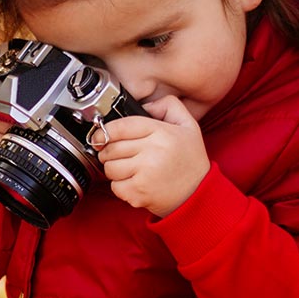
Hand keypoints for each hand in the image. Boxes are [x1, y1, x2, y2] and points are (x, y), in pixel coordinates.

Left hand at [96, 95, 209, 216]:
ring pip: (109, 167)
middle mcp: (153, 152)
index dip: (105, 130)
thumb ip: (168, 106)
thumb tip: (144, 105)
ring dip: (114, 168)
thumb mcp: (187, 124)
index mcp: (162, 132)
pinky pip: (114, 186)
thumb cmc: (190, 160)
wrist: (198, 192)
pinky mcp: (138, 192)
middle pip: (112, 147)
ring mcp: (144, 173)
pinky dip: (120, 186)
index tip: (100, 135)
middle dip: (109, 151)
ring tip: (128, 169)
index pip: (122, 126)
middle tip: (118, 154)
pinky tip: (134, 182)